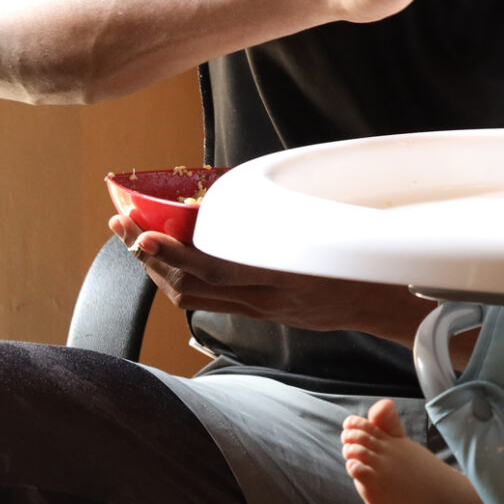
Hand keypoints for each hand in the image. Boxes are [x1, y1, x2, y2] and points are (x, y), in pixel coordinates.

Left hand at [109, 214, 424, 337]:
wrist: (380, 302)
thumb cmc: (354, 260)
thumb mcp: (320, 235)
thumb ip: (279, 223)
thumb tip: (243, 192)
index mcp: (277, 277)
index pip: (211, 270)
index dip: (171, 255)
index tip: (143, 234)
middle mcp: (262, 298)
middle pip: (189, 286)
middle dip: (149, 257)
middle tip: (122, 226)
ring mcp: (261, 307)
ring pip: (193, 296)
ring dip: (159, 270)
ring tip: (136, 242)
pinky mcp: (264, 311)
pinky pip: (212, 299)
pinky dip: (185, 279)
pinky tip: (171, 261)